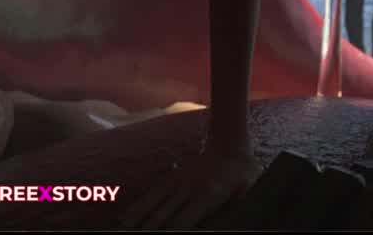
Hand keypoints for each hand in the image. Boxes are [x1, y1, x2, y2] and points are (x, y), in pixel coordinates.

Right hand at [120, 142, 262, 229]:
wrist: (230, 146)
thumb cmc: (244, 173)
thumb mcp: (250, 188)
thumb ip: (237, 206)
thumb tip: (231, 221)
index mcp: (208, 195)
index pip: (183, 221)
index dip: (172, 233)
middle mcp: (188, 189)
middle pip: (163, 216)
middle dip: (149, 230)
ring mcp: (177, 182)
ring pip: (152, 205)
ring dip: (137, 221)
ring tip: (123, 232)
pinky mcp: (171, 178)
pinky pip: (151, 194)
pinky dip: (137, 207)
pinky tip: (125, 219)